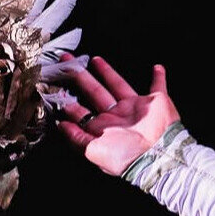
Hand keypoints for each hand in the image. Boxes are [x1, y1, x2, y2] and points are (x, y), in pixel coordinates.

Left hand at [56, 56, 179, 175]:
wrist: (156, 154)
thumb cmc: (124, 156)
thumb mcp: (92, 151)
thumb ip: (75, 137)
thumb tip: (61, 125)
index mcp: (102, 127)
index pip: (81, 110)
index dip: (68, 99)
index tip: (56, 85)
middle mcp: (116, 116)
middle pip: (94, 91)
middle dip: (80, 77)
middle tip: (67, 61)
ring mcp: (135, 108)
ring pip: (118, 84)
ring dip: (107, 72)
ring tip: (94, 59)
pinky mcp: (155, 101)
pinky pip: (158, 86)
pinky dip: (159, 77)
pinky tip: (157, 68)